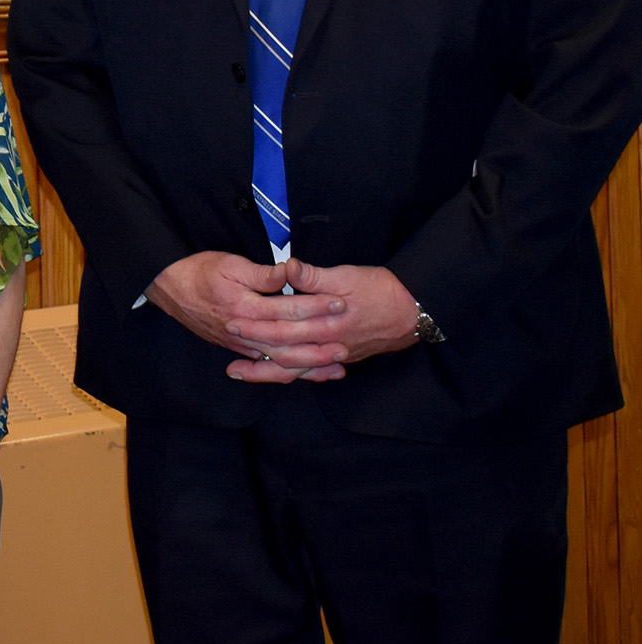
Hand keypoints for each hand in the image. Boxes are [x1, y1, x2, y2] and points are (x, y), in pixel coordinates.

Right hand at [146, 250, 347, 384]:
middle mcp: (244, 331)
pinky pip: (268, 367)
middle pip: (289, 341)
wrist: (168, 287)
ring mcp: (241, 344)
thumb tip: (289, 273)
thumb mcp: (229, 264)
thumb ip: (262, 274)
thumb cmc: (198, 271)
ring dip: (310, 365)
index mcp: (244, 306)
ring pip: (280, 360)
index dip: (315, 306)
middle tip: (347, 342)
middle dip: (320, 343)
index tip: (340, 301)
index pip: (288, 309)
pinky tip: (309, 373)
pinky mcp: (238, 349)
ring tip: (337, 367)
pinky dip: (290, 372)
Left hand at [222, 260, 420, 382]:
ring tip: (244, 374)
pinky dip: (296, 375)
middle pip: (284, 356)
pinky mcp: (344, 356)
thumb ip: (313, 277)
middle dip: (255, 358)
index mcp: (324, 325)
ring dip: (270, 373)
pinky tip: (281, 375)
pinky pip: (314, 371)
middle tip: (230, 362)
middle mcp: (329, 345)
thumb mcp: (345, 276)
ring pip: (297, 370)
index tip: (232, 323)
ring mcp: (337, 354)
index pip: (281, 329)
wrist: (414, 310)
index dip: (255, 327)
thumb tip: (288, 268)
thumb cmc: (380, 289)